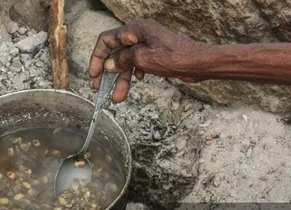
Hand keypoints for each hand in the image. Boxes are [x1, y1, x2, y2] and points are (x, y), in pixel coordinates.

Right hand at [89, 19, 204, 102]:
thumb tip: (109, 65)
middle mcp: (139, 34)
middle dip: (107, 72)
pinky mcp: (154, 54)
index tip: (94, 75)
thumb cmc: (174, 57)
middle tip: (99, 88)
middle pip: (115, 53)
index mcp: (134, 30)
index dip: (97, 58)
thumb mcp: (142, 59)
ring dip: (121, 79)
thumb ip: (122, 61)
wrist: (197, 62)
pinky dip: (134, 74)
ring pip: (126, 62)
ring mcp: (147, 44)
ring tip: (117, 97)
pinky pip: (137, 63)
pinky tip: (137, 82)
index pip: (106, 40)